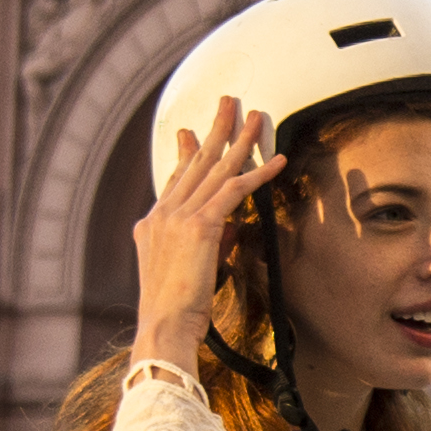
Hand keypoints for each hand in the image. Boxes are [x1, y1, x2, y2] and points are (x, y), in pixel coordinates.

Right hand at [130, 99, 275, 370]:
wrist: (164, 328)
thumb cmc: (178, 312)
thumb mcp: (191, 271)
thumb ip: (209, 243)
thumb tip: (231, 226)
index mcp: (152, 225)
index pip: (176, 179)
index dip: (189, 153)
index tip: (191, 132)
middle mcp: (162, 215)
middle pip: (195, 162)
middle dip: (214, 130)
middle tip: (228, 102)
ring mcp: (177, 217)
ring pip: (215, 168)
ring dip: (239, 140)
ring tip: (255, 116)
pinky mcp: (199, 226)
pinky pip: (233, 190)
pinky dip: (258, 173)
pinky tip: (278, 160)